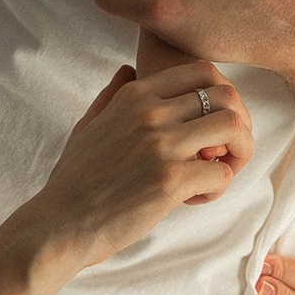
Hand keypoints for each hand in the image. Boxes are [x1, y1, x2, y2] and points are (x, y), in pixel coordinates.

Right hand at [25, 59, 254, 271]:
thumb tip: (128, 69)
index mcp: (135, 95)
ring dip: (236, 152)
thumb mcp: (88, 125)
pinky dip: (217, 188)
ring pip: (233, 127)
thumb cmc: (73, 180)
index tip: (211, 124)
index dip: (220, 95)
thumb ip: (112, 95)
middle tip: (223, 151)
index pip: (202, 70)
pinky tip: (193, 199)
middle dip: (237, 123)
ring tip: (214, 173)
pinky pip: (222, 173)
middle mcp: (151, 112)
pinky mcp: (170, 180)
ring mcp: (161, 145)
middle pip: (226, 95)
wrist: (58, 224)